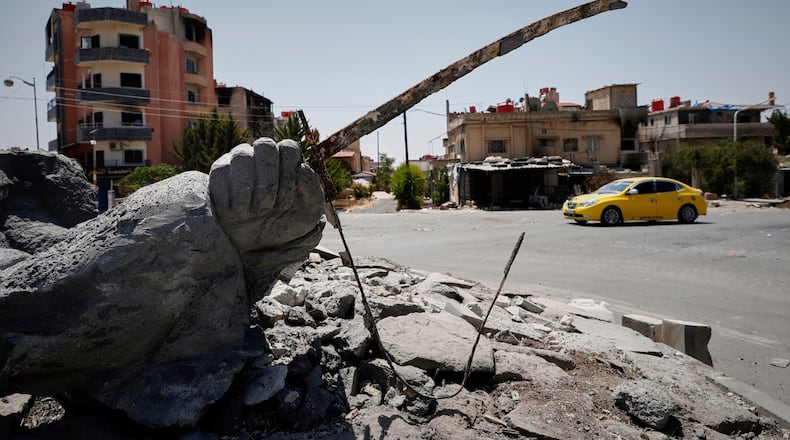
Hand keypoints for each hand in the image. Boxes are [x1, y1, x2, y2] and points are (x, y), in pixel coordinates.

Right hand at [208, 138, 323, 253]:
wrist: (262, 244)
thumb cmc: (288, 222)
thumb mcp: (309, 212)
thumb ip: (312, 189)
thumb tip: (301, 167)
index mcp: (287, 160)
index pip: (288, 147)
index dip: (289, 174)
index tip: (288, 200)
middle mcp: (262, 155)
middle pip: (265, 145)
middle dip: (270, 179)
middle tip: (271, 207)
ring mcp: (239, 162)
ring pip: (242, 155)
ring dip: (250, 187)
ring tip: (254, 211)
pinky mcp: (219, 174)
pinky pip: (220, 173)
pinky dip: (230, 196)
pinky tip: (237, 213)